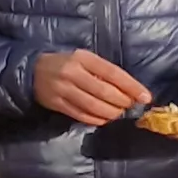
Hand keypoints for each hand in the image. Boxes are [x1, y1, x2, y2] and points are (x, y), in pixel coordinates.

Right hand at [34, 48, 149, 125]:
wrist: (32, 71)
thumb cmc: (66, 64)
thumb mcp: (85, 60)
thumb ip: (105, 73)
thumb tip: (131, 91)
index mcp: (83, 58)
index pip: (113, 73)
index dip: (131, 86)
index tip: (145, 97)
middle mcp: (72, 72)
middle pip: (104, 92)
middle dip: (123, 102)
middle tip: (130, 106)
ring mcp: (62, 89)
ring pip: (94, 106)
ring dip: (111, 113)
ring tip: (118, 113)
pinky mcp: (55, 103)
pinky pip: (81, 115)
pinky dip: (96, 119)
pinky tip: (104, 119)